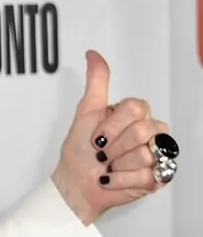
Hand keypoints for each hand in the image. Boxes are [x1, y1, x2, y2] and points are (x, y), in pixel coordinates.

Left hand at [50, 50, 173, 225]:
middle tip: (102, 151)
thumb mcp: (86, 111)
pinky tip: (114, 178)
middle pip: (143, 130)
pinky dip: (123, 179)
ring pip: (146, 153)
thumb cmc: (80, 149)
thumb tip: (93, 54)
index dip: (113, 124)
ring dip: (118, 163)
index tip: (97, 135)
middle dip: (114, 144)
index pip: (137, 107)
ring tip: (110, 164)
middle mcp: (149, 133)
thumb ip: (97, 82)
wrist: (77, 183)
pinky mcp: (158, 177)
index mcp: (133, 115)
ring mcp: (156, 155)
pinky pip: (148, 175)